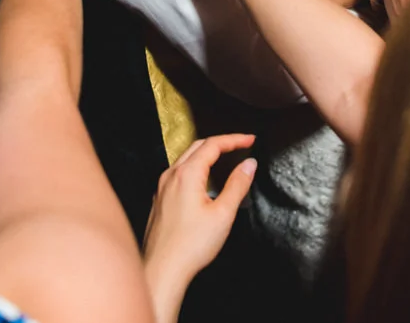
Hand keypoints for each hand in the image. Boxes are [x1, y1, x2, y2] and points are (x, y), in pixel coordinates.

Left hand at [143, 134, 256, 314]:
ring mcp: (162, 188)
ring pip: (186, 159)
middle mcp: (171, 176)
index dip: (234, 139)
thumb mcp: (223, 214)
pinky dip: (195, 168)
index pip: (213, 144)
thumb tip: (249, 165)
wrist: (163, 269)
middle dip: (221, 142)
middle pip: (198, 146)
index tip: (250, 139)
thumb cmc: (190, 246)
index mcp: (187, 175)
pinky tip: (203, 181)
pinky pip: (178, 174)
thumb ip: (237, 185)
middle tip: (240, 144)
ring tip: (225, 158)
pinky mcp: (159, 200)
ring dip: (206, 154)